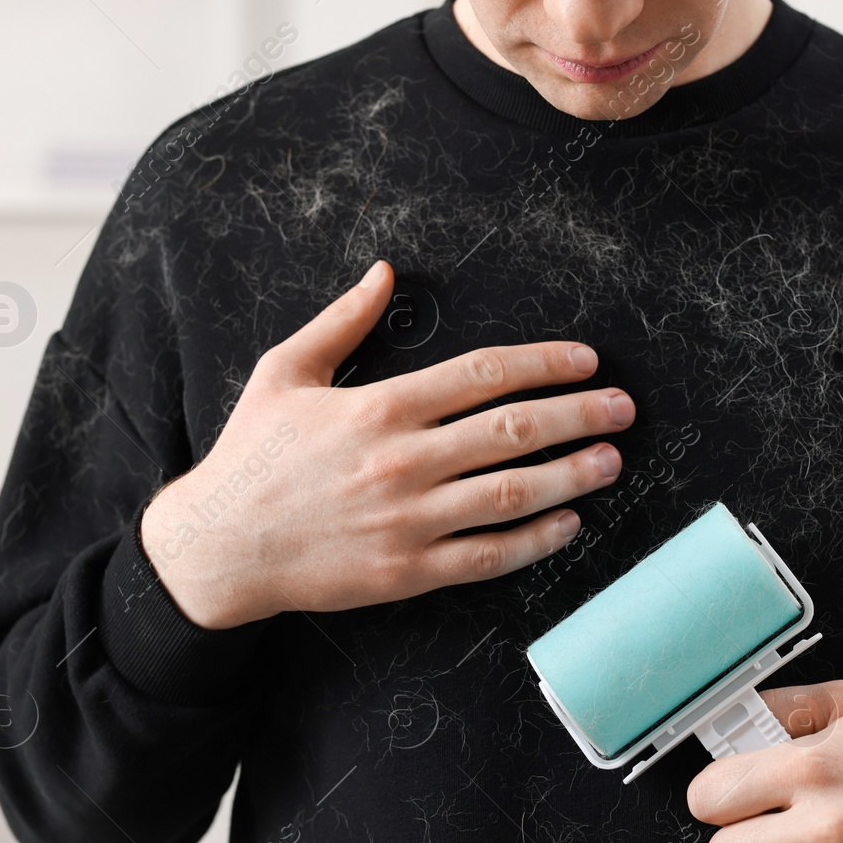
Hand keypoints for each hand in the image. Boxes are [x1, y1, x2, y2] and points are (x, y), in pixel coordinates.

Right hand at [140, 260, 635, 628]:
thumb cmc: (252, 455)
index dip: (544, 364)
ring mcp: (409, 520)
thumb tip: (385, 272)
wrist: (219, 546)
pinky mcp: (408, 571)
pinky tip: (568, 524)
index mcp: (379, 406)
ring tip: (611, 461)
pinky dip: (535, 540)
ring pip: (511, 494)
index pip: (484, 375)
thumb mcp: (284, 371)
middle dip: (578, 416)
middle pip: (513, 431)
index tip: (586, 362)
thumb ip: (343, 321)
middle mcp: (402, 461)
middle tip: (623, 409)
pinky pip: (488, 555)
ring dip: (571, 476)